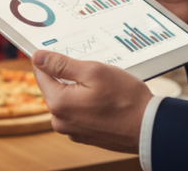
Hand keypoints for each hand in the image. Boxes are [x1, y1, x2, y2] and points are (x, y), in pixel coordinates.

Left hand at [32, 50, 151, 152]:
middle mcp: (60, 121)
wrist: (150, 128)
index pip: (41, 74)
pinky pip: (78, 112)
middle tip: (92, 70)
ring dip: (79, 89)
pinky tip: (105, 99)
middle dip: (69, 75)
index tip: (62, 51)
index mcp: (58, 104)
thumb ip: (61, 64)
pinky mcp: (84, 135)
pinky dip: (87, 103)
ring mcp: (72, 130)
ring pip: (68, 99)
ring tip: (102, 85)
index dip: (49, 59)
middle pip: (54, 87)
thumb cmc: (125, 98)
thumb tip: (37, 57)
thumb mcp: (93, 72)